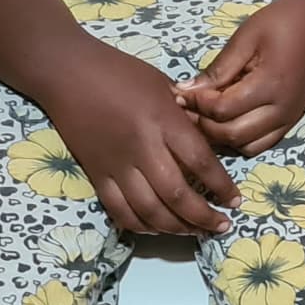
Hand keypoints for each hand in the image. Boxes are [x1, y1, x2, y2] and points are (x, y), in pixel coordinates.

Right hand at [45, 38, 240, 235]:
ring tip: (195, 232)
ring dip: (176, 228)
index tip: (235, 200)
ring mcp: (116, 165)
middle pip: (177, 195)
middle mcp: (142, 148)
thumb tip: (208, 143)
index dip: (222, 186)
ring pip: (149, 211)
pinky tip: (158, 228)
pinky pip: (119, 211)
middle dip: (203, 217)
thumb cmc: (121, 72)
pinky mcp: (95, 175)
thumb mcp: (163, 86)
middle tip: (221, 225)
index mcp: (164, 121)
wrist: (69, 74)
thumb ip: (185, 117)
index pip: (201, 162)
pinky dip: (141, 226)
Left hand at [175, 0, 304, 158]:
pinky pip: (262, 144)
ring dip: (222, 136)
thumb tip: (186, 91)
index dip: (196, 104)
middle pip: (231, 134)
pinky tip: (230, 119)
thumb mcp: (245, 37)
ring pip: (246, 146)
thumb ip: (218, 68)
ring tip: (209, 114)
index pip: (221, 110)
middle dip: (204, 124)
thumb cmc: (282, 21)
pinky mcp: (292, 119)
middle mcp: (281, 109)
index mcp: (269, 84)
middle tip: (190, 106)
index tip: (182, 91)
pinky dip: (241, 139)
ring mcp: (289, 118)